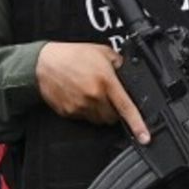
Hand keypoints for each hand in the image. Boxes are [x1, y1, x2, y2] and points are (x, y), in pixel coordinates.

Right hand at [35, 42, 149, 141]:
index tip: (145, 137)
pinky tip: (80, 96)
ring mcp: (81, 107)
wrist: (43, 63)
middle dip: (114, 109)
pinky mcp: (70, 113)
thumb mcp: (101, 52)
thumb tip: (127, 72)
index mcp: (106, 82)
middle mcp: (94, 96)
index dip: (138, 125)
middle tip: (107, 95)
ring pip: (100, 119)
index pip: (126, 108)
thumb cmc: (71, 56)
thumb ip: (118, 63)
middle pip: (113, 117)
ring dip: (101, 111)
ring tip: (92, 94)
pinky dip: (86, 111)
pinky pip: (85, 118)